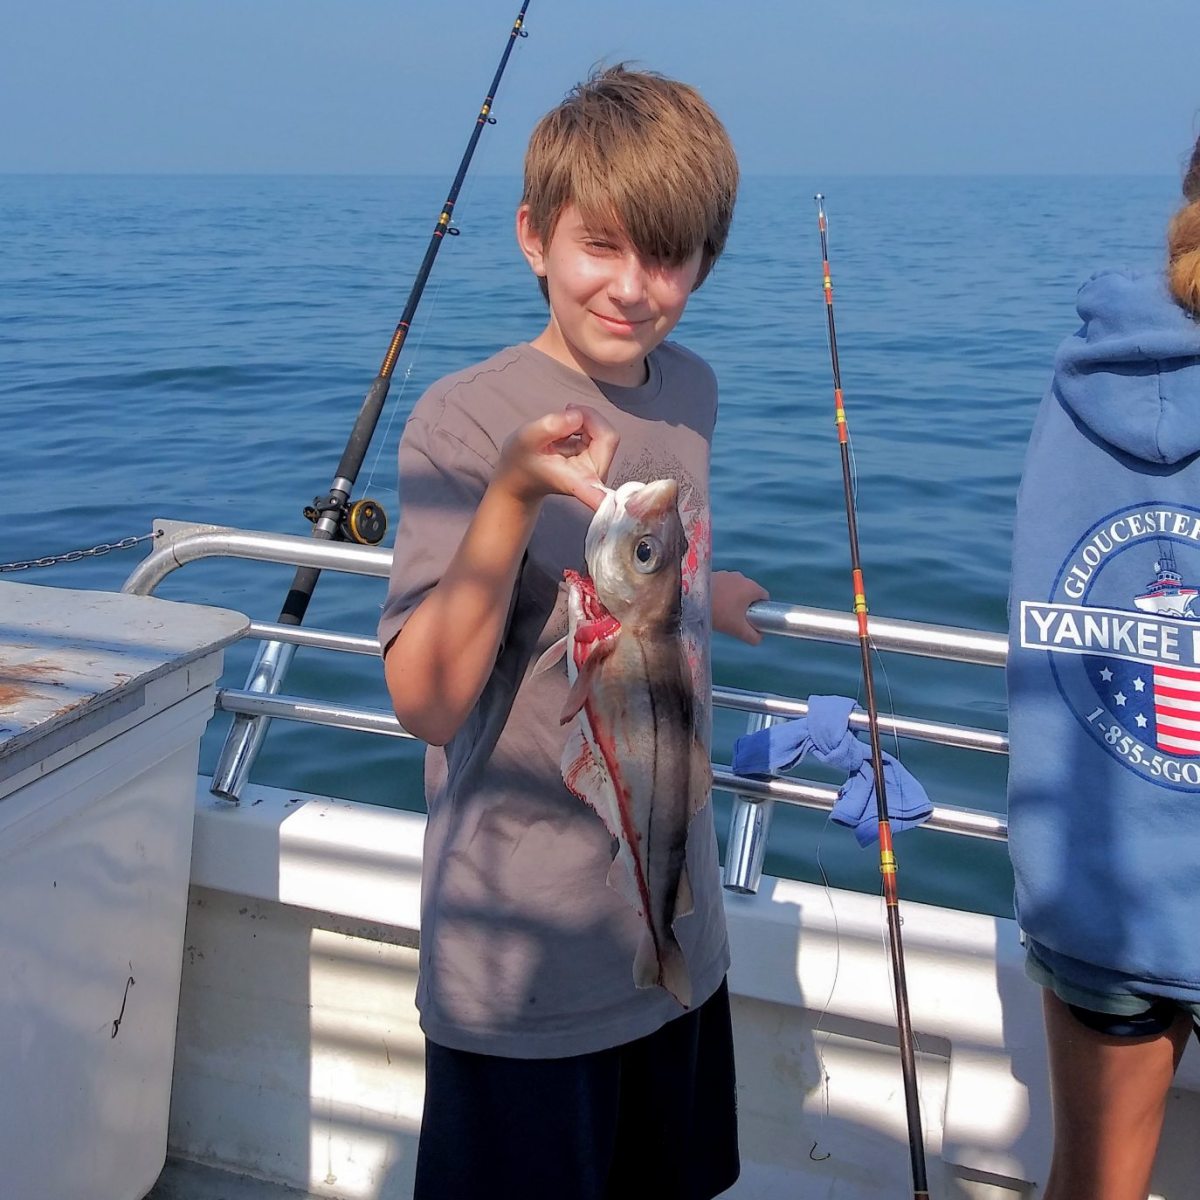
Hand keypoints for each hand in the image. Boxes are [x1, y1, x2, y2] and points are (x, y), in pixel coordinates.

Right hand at [494, 405, 617, 511]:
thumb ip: (551, 426)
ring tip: (560, 425)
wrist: (521, 472)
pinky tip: (566, 429)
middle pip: (607, 437)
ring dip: (584, 419)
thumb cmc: (522, 460)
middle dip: (587, 418)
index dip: (613, 500)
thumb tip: (577, 416)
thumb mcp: (526, 438)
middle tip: (564, 414)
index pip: (600, 495)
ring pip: (604, 431)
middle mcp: (593, 479)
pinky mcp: (598, 458)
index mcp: (578, 483)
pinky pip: (600, 431)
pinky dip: (584, 423)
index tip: (626, 509)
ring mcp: (598, 468)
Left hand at [712, 570, 768, 644]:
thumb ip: (753, 636)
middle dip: (746, 605)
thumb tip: (759, 639)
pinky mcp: (714, 574)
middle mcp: (741, 577)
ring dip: (733, 599)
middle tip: (737, 618)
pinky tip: (713, 604)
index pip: (764, 598)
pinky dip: (722, 593)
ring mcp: (727, 574)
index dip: (762, 610)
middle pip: (750, 593)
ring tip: (723, 612)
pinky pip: (723, 585)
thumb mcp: (738, 629)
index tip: (753, 619)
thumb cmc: (718, 614)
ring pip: (736, 589)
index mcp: (752, 587)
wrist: (690, 599)